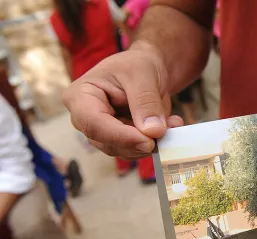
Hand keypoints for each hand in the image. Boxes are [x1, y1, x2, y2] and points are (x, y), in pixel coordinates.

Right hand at [63, 42, 183, 158]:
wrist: (148, 68)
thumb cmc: (138, 64)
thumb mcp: (143, 75)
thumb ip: (146, 102)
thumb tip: (152, 131)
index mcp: (80, 96)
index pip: (93, 123)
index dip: (120, 136)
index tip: (148, 141)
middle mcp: (86, 118)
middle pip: (107, 142)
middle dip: (138, 142)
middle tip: (165, 133)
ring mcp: (103, 131)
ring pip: (124, 150)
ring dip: (151, 142)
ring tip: (171, 124)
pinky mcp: (121, 140)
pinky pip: (137, 149)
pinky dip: (156, 141)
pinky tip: (170, 126)